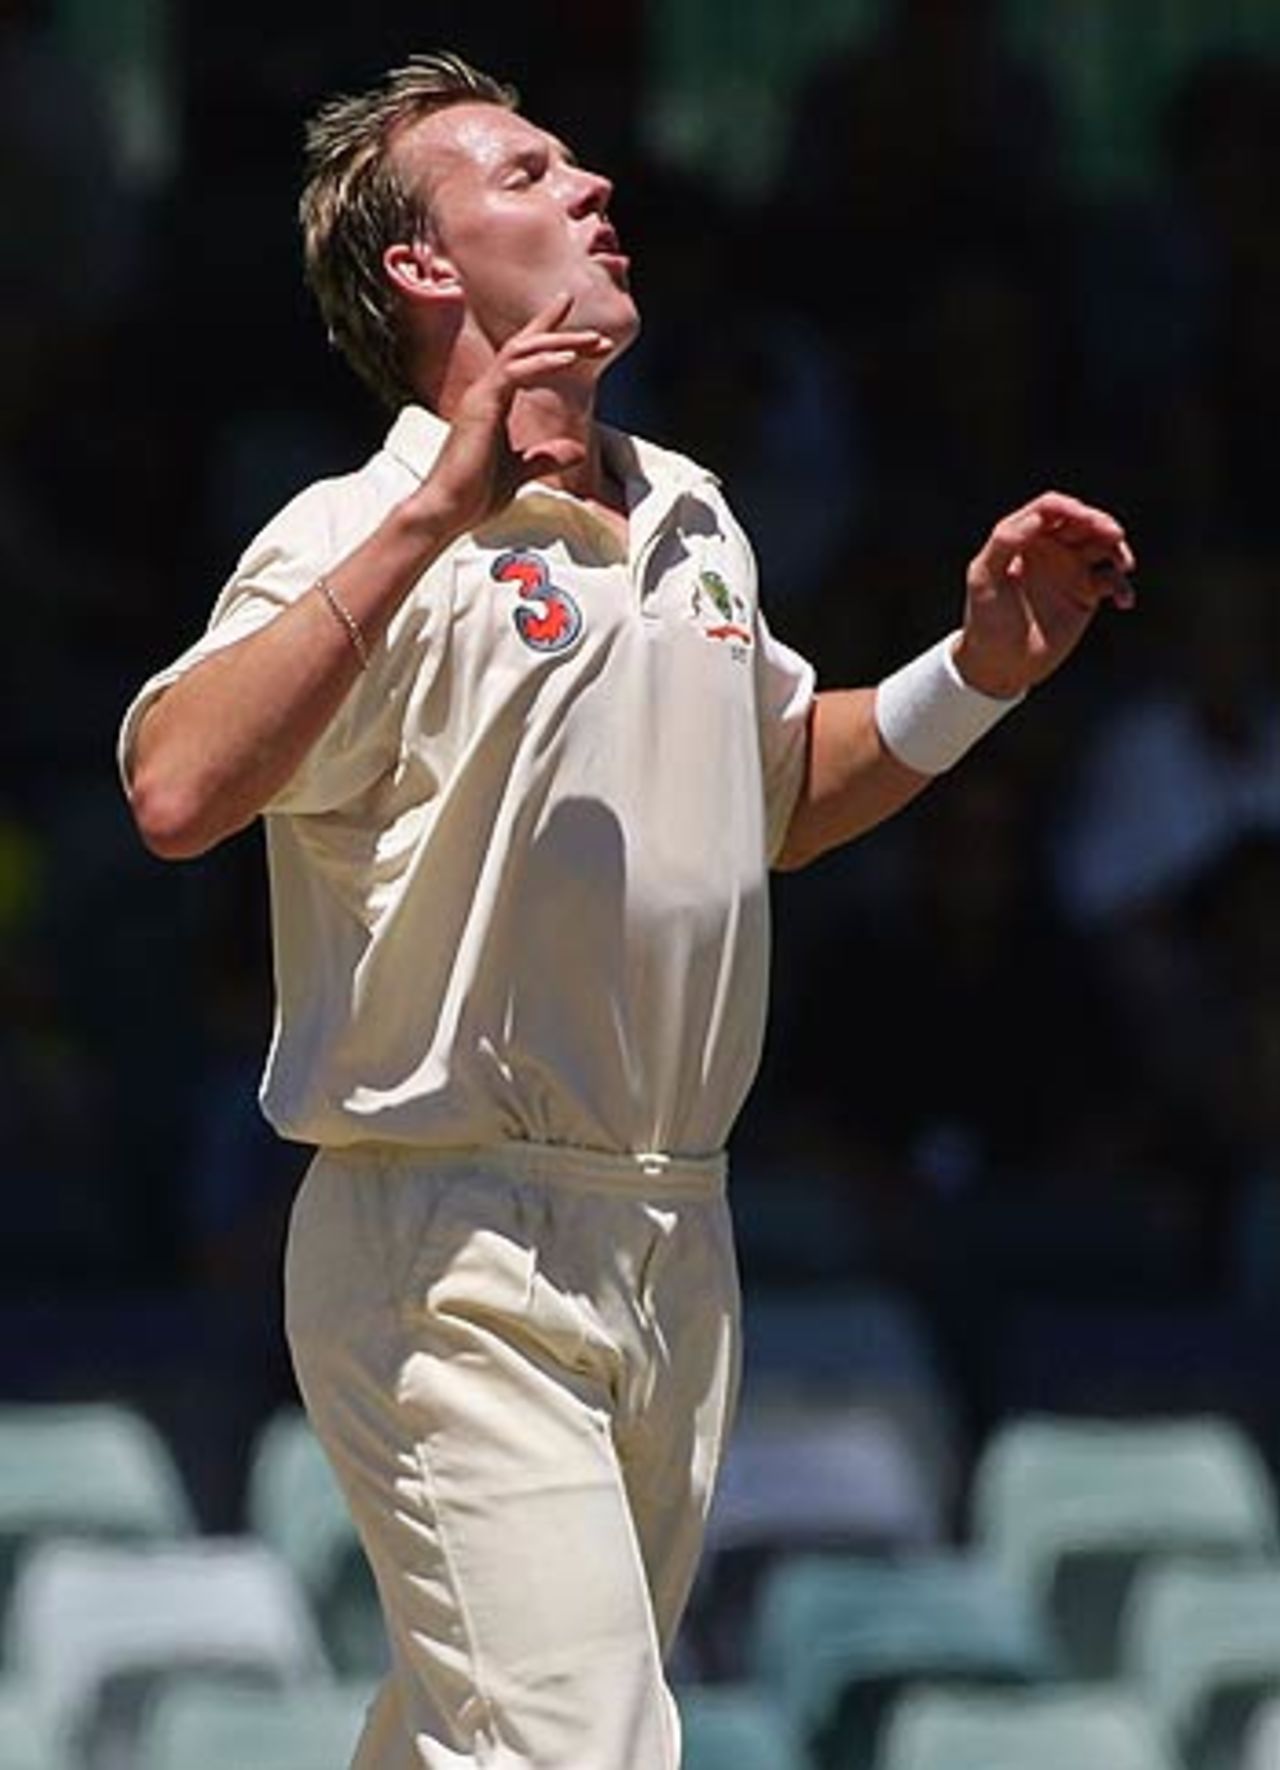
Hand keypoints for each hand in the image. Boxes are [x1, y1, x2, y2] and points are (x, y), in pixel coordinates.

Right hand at [411, 293, 610, 541]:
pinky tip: (568, 359)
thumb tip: (576, 451)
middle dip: (563, 336)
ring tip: (593, 342)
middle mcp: (486, 391)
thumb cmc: (474, 494)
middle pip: (526, 347)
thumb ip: (546, 457)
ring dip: (560, 344)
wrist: (447, 512)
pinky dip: (541, 363)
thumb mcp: (521, 472)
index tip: (568, 310)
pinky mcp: (481, 406)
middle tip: (600, 335)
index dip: (545, 331)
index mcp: (493, 401)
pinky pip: (514, 373)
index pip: (522, 357)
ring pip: (521, 353)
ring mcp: (481, 396)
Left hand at [952, 490, 1136, 698]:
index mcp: (1023, 538)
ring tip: (1124, 565)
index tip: (1085, 518)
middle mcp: (1050, 548)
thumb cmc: (985, 620)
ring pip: (1103, 545)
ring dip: (1118, 548)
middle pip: (1082, 521)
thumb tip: (1036, 517)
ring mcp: (1070, 569)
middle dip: (1100, 522)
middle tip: (1114, 534)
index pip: (1050, 509)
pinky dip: (1122, 586)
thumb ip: (1005, 543)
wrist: (1000, 664)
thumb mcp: (984, 578)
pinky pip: (1112, 580)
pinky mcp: (1086, 594)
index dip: (1069, 507)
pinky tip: (1123, 600)